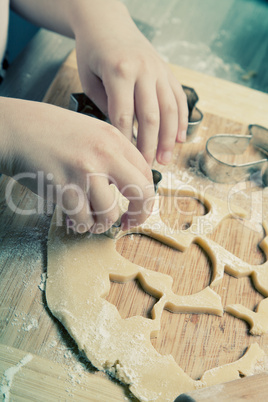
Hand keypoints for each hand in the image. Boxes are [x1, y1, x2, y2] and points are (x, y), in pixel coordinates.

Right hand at [0, 97, 154, 232]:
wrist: (16, 128)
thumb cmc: (50, 132)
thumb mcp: (91, 131)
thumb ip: (112, 154)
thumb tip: (128, 183)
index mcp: (114, 138)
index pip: (146, 172)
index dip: (146, 194)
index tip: (138, 206)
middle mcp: (105, 154)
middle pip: (142, 193)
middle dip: (140, 215)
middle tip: (130, 222)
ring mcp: (85, 171)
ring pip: (110, 214)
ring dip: (102, 223)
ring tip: (91, 218)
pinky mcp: (65, 188)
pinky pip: (84, 220)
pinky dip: (82, 225)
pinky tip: (76, 218)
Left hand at [73, 0, 187, 165]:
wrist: (107, 22)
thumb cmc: (93, 52)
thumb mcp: (89, 79)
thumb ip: (107, 106)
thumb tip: (124, 135)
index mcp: (119, 71)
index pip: (123, 116)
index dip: (124, 142)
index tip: (124, 160)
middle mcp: (143, 70)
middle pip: (150, 117)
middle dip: (148, 147)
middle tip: (146, 168)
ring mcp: (159, 70)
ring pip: (169, 110)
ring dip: (168, 139)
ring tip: (165, 160)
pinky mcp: (167, 71)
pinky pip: (179, 98)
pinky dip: (181, 120)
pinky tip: (180, 138)